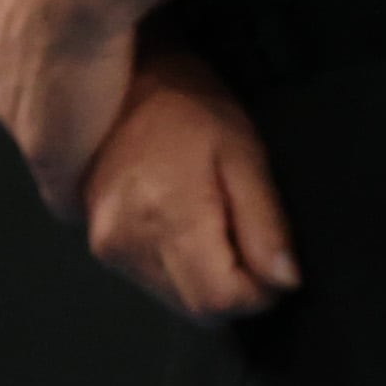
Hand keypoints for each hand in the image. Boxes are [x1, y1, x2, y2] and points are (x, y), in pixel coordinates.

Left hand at [0, 0, 138, 216]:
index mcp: (4, 30)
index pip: (25, 72)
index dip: (60, 84)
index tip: (89, 89)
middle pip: (26, 113)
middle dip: (60, 121)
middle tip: (103, 129)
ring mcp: (18, 116)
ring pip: (42, 148)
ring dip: (72, 156)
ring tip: (107, 166)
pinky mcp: (46, 151)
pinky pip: (60, 189)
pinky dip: (82, 193)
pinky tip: (103, 202)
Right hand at [82, 50, 299, 322]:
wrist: (125, 75)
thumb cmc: (188, 103)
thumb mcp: (244, 154)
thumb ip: (266, 224)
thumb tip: (285, 281)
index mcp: (165, 217)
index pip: (220, 302)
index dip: (259, 293)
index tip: (272, 259)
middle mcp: (125, 240)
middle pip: (196, 310)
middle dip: (233, 288)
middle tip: (247, 234)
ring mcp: (106, 244)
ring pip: (175, 300)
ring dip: (206, 278)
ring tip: (213, 218)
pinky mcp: (100, 241)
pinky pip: (153, 281)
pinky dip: (180, 267)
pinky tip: (186, 220)